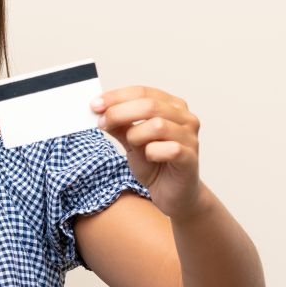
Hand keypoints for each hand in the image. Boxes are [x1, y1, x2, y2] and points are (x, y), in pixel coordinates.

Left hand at [90, 86, 207, 219]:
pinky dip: (152, 152)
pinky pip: (169, 149)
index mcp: (171, 106)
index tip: (95, 105)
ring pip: (157, 125)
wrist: (173, 194)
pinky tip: (149, 157)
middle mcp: (185, 118)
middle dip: (119, 113)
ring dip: (136, 135)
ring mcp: (190, 137)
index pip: (142, 92)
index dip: (116, 97)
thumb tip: (99, 111)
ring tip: (132, 145)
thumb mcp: (131, 141)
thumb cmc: (155, 165)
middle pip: (149, 105)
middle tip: (102, 123)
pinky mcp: (190, 158)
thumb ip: (120, 125)